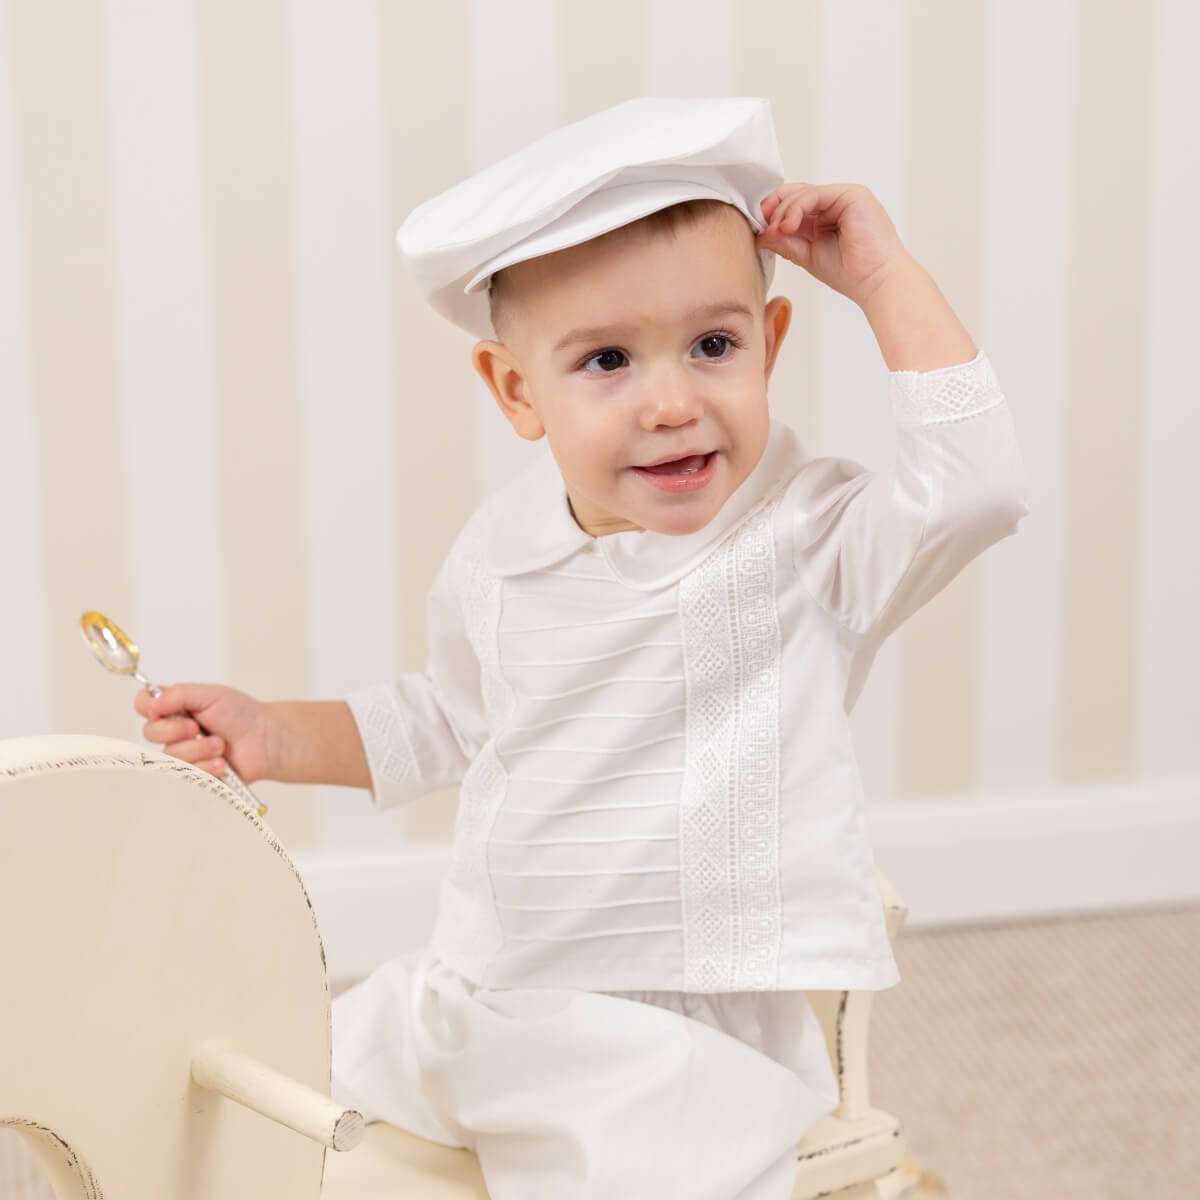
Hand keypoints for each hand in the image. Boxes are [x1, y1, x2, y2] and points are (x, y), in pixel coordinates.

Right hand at [135, 683, 276, 781]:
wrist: (266, 740)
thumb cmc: (242, 715)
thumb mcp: (212, 694)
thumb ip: (180, 694)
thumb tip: (151, 703)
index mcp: (175, 708)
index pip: (144, 705)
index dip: (148, 708)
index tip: (163, 709)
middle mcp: (174, 731)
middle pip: (150, 733)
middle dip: (177, 731)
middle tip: (200, 729)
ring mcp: (182, 755)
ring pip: (169, 756)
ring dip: (198, 750)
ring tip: (221, 746)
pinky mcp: (192, 776)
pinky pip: (184, 777)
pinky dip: (205, 768)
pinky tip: (221, 763)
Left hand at [756, 182, 911, 307]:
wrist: (875, 282)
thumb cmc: (851, 273)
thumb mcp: (807, 255)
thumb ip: (786, 242)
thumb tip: (761, 234)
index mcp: (828, 217)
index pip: (795, 205)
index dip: (774, 213)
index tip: (759, 228)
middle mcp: (837, 203)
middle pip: (797, 194)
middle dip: (774, 208)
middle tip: (760, 224)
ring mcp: (845, 197)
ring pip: (803, 193)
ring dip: (783, 211)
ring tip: (775, 231)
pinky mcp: (852, 195)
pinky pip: (815, 195)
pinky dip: (796, 208)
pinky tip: (787, 225)